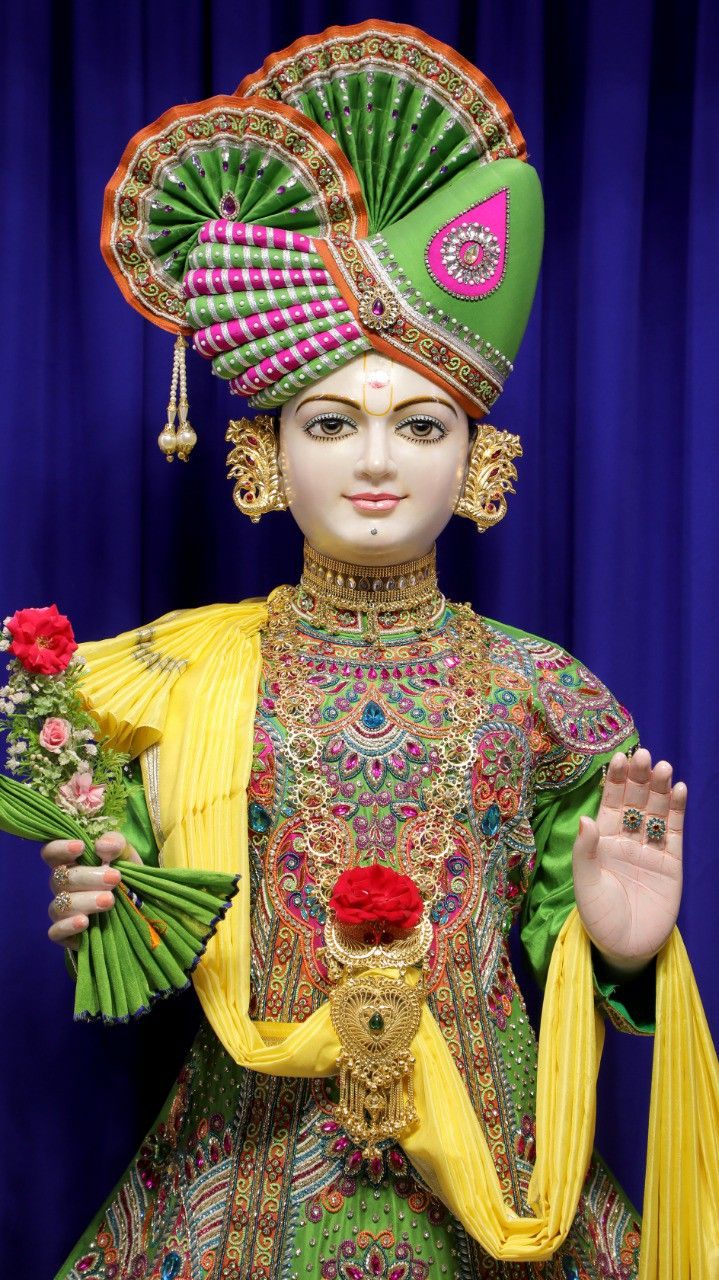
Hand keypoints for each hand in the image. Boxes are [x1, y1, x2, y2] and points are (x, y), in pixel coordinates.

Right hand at [42, 832, 140, 950]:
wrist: (138, 909)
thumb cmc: (125, 876)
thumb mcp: (126, 855)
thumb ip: (116, 844)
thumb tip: (102, 845)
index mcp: (70, 863)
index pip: (51, 853)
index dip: (60, 848)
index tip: (81, 846)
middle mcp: (61, 886)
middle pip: (61, 879)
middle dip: (89, 877)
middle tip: (114, 878)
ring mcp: (61, 910)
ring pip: (60, 905)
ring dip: (85, 901)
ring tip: (109, 900)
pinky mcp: (65, 933)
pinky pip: (55, 932)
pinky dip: (67, 927)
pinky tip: (84, 922)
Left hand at [572, 748, 685, 973]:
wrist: (627, 948)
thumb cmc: (599, 918)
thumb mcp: (585, 885)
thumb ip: (586, 852)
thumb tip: (586, 818)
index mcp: (602, 841)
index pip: (609, 803)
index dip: (615, 781)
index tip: (618, 757)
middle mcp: (626, 839)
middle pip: (635, 801)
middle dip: (639, 778)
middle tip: (644, 755)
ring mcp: (650, 849)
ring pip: (656, 811)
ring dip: (660, 788)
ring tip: (663, 767)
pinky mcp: (671, 862)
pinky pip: (673, 831)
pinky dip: (677, 810)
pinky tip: (679, 790)